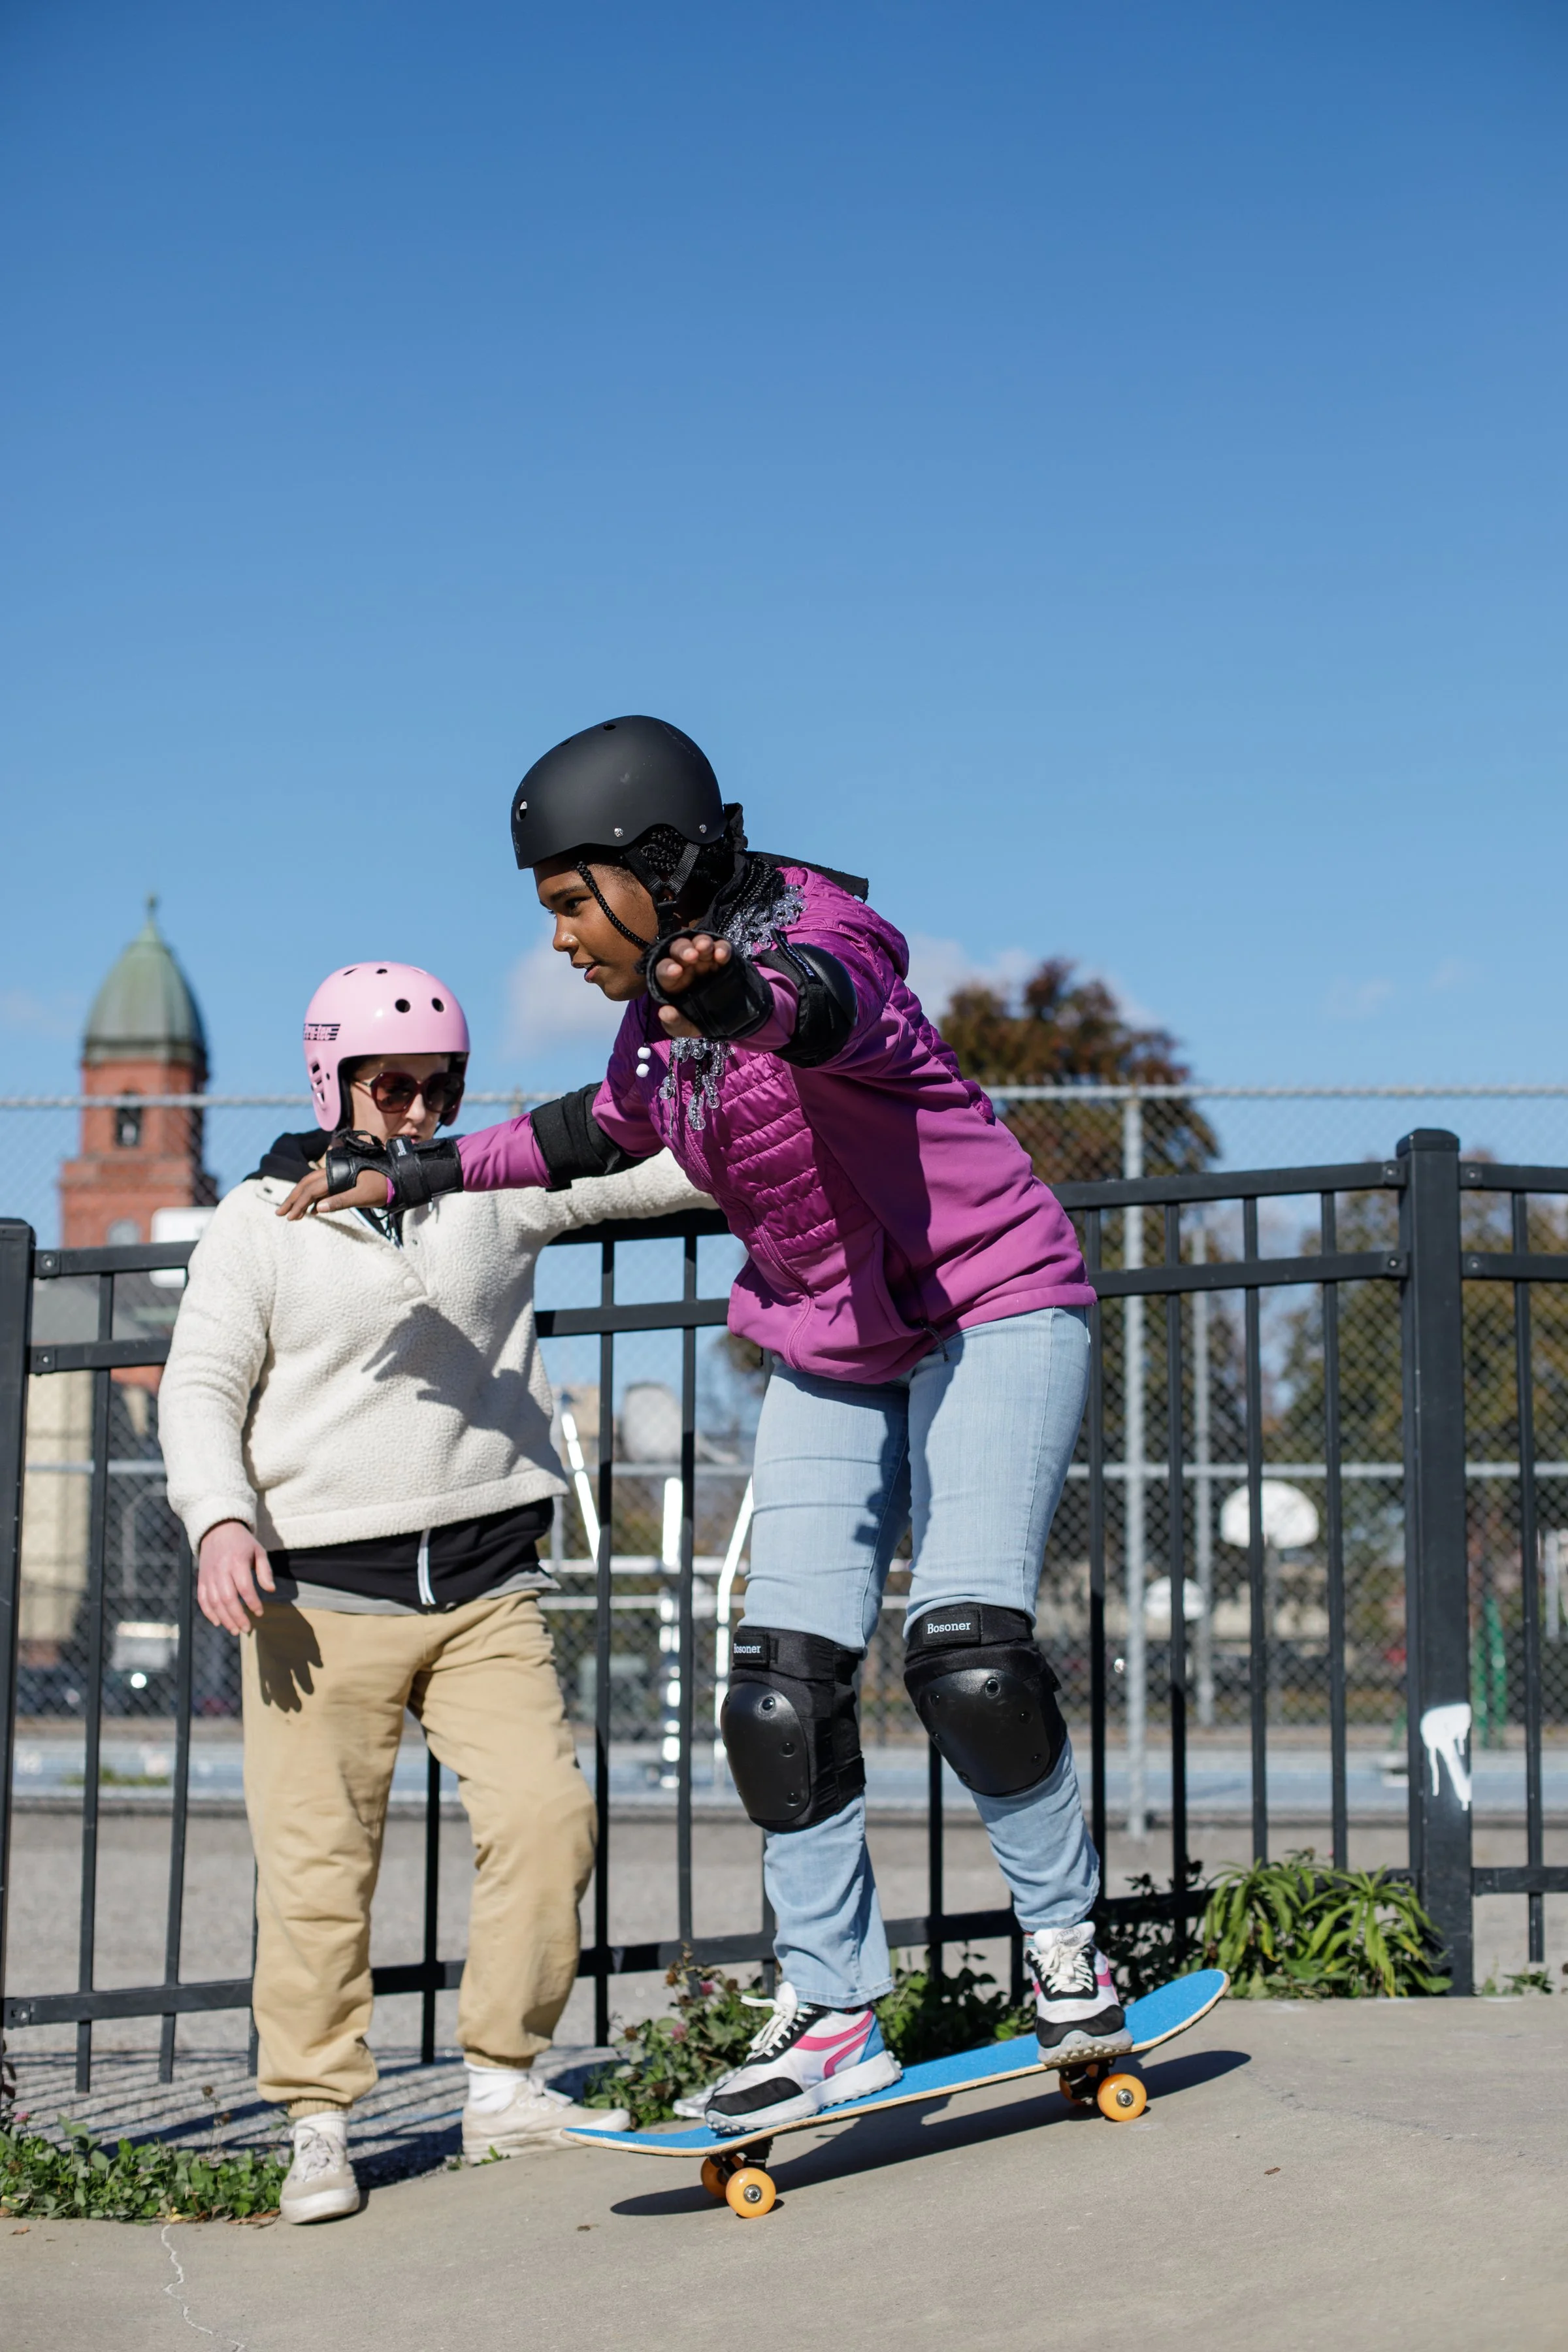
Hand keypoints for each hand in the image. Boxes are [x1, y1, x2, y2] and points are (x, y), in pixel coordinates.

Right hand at [197, 1520, 274, 1634]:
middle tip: (246, 1629)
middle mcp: (221, 1569)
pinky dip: (208, 1613)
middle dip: (237, 1616)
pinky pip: (202, 1599)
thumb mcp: (258, 1551)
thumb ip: (265, 1571)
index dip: (252, 1603)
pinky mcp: (201, 1578)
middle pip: (227, 1598)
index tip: (260, 1613)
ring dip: (224, 1619)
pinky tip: (218, 1622)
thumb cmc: (242, 1543)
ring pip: (214, 1602)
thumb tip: (271, 1590)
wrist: (218, 1529)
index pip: (245, 1587)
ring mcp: (209, 1575)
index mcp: (236, 1561)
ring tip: (235, 1630)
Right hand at [276, 1166, 387, 1219]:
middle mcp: (333, 1172)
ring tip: (291, 1214)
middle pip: (305, 1184)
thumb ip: (341, 1201)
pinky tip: (310, 1211)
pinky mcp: (341, 1180)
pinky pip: (321, 1188)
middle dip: (292, 1199)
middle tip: (279, 1213)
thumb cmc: (382, 1187)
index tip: (289, 1217)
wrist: (397, 1178)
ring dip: (300, 1199)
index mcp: (336, 1175)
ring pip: (312, 1186)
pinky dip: (312, 1199)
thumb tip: (316, 1209)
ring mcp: (336, 1175)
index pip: (311, 1190)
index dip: (298, 1203)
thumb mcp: (363, 1196)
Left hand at [653, 934, 730, 1039]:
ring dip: (702, 943)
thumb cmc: (697, 1019)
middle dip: (683, 950)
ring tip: (706, 947)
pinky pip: (721, 947)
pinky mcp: (722, 957)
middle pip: (678, 949)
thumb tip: (664, 1012)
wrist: (725, 1018)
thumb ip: (674, 1023)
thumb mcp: (685, 1027)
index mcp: (671, 980)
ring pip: (698, 943)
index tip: (676, 971)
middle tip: (692, 955)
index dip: (668, 969)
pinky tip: (722, 955)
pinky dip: (722, 948)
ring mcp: (703, 958)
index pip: (664, 970)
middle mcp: (685, 964)